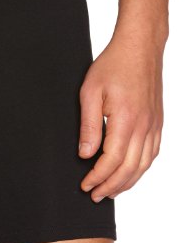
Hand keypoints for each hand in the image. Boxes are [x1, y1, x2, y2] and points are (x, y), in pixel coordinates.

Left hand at [78, 33, 164, 201]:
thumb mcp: (90, 93)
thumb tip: (85, 154)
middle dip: (110, 186)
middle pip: (128, 169)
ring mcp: (154, 125)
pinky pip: (153, 153)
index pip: (111, 161)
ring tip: (111, 191)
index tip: (85, 185)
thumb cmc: (113, 65)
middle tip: (95, 195)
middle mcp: (144, 126)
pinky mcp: (158, 122)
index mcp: (125, 120)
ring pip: (143, 165)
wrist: (140, 47)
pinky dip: (141, 169)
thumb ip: (89, 126)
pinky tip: (131, 173)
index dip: (97, 177)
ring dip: (127, 182)